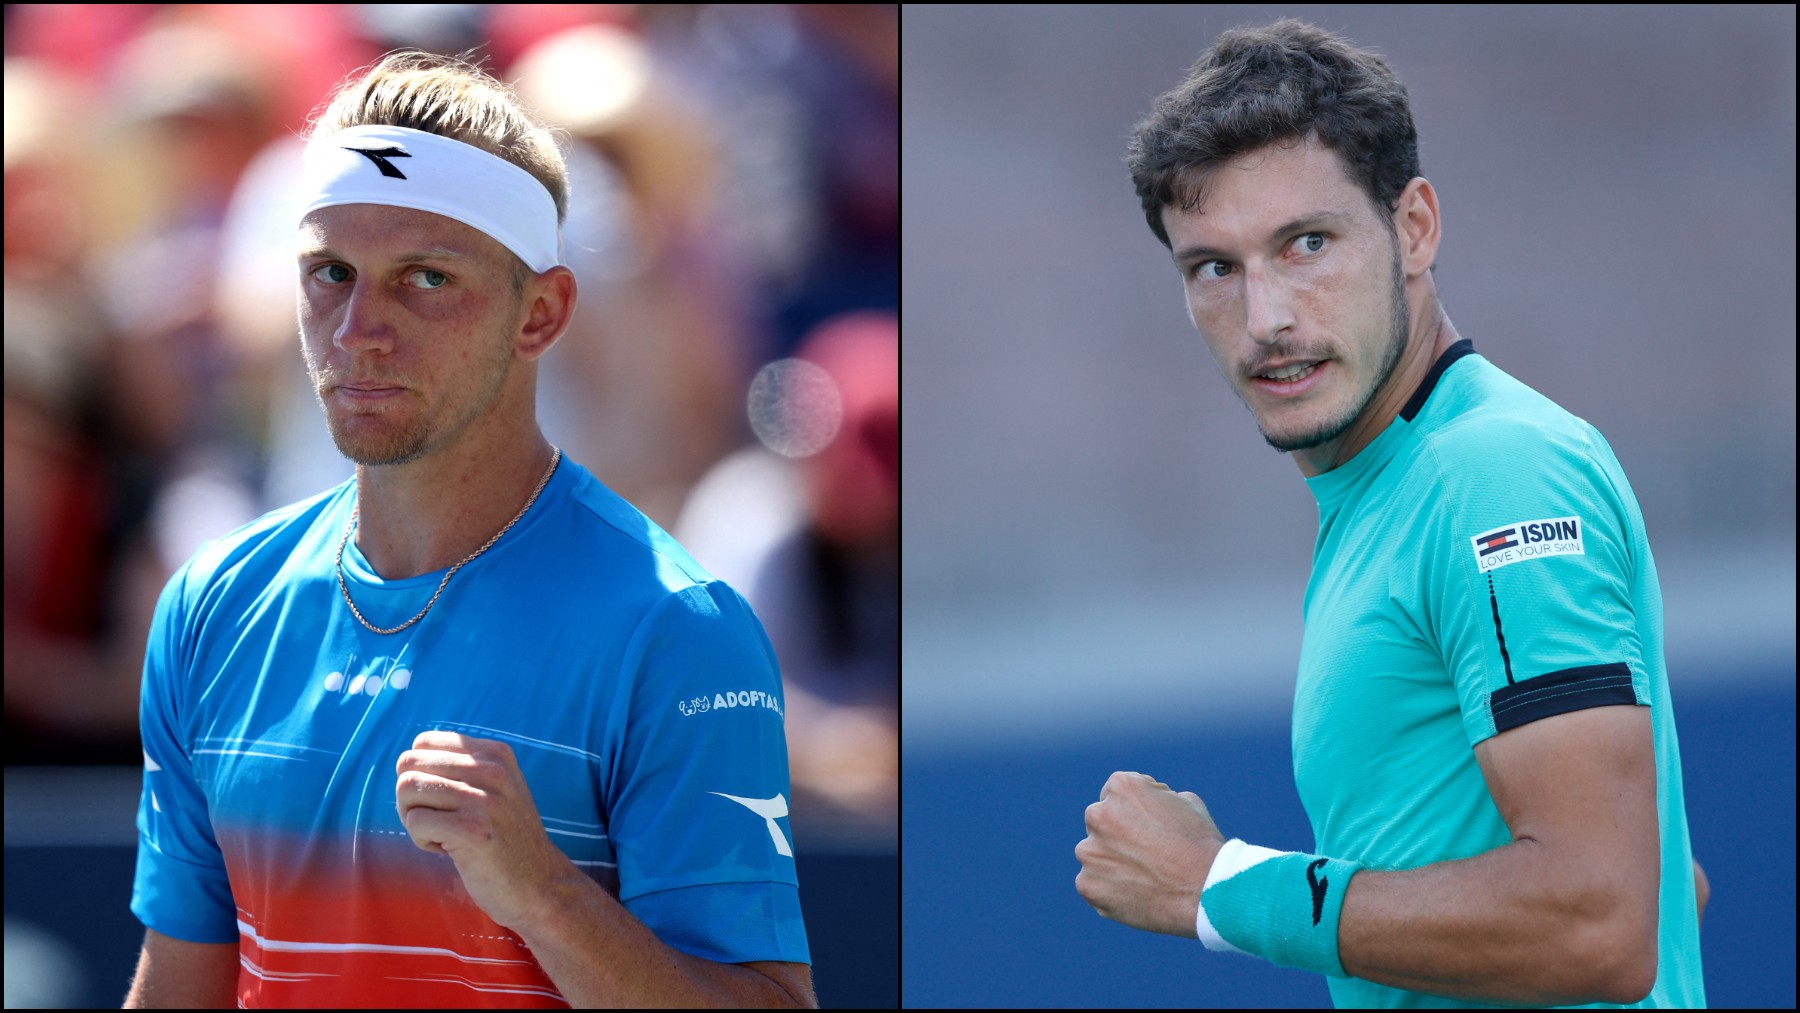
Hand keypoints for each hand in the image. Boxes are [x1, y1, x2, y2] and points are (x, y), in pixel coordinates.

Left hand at [395, 731, 575, 930]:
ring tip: (444, 835)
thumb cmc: (503, 839)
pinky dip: (422, 840)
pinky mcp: (472, 831)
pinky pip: (414, 822)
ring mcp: (485, 799)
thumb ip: (460, 768)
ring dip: (414, 818)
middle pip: (409, 764)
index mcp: (495, 753)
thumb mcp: (494, 789)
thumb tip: (404, 761)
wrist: (539, 885)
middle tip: (438, 821)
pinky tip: (450, 850)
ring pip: (407, 789)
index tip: (446, 800)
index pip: (423, 742)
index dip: (422, 774)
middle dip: (411, 797)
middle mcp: (492, 769)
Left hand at [1075, 771, 1224, 936]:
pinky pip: (1093, 884)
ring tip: (1145, 878)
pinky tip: (1138, 894)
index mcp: (1121, 787)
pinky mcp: (1087, 885)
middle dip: (1118, 835)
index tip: (1153, 829)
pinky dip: (1110, 890)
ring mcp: (1089, 851)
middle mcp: (1098, 814)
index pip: (1116, 794)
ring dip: (1110, 862)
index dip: (1137, 811)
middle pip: (1101, 821)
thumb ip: (1155, 798)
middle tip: (1148, 855)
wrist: (1207, 893)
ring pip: (1094, 854)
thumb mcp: (1186, 803)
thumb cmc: (1201, 846)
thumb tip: (1145, 805)